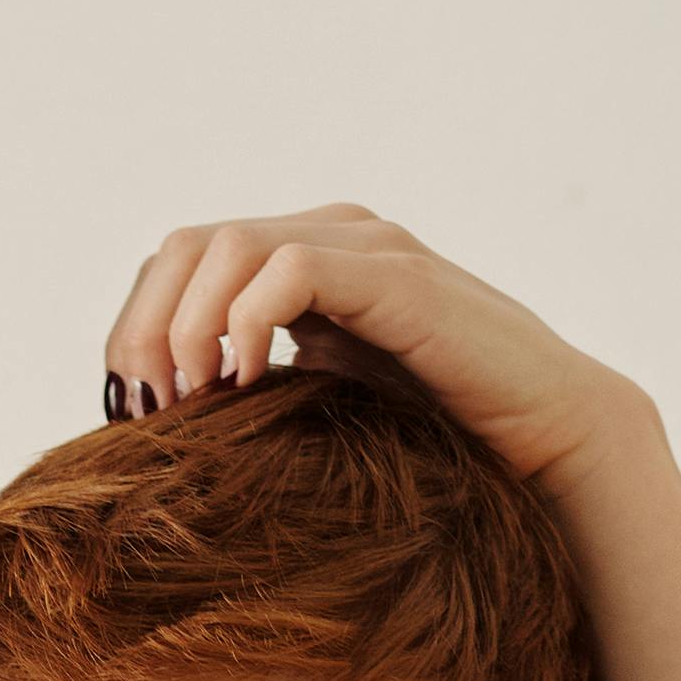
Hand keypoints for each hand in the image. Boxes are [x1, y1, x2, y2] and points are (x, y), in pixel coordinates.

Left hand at [102, 210, 654, 492]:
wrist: (546, 444)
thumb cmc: (437, 440)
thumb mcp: (319, 406)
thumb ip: (256, 387)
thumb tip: (164, 423)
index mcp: (301, 259)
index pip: (178, 262)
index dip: (136, 328)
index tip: (134, 411)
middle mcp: (329, 236)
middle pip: (184, 246)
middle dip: (145, 328)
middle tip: (148, 410)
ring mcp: (364, 248)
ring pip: (226, 245)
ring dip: (187, 326)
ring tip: (190, 400)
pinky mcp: (395, 277)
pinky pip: (288, 268)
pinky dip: (246, 322)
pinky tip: (244, 384)